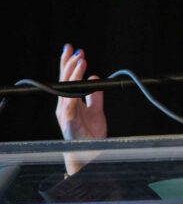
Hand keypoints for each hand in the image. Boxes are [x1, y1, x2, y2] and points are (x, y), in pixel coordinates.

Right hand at [55, 44, 106, 173]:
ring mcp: (65, 113)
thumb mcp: (97, 110)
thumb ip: (95, 96)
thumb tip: (95, 78)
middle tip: (77, 51)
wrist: (90, 154)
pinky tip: (80, 81)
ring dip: (74, 73)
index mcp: (70, 101)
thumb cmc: (90, 135)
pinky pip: (70, 104)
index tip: (74, 50)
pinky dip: (74, 92)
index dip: (69, 64)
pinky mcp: (68, 121)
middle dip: (70, 63)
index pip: (68, 79)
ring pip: (67, 88)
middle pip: (64, 80)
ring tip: (81, 61)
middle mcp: (65, 105)